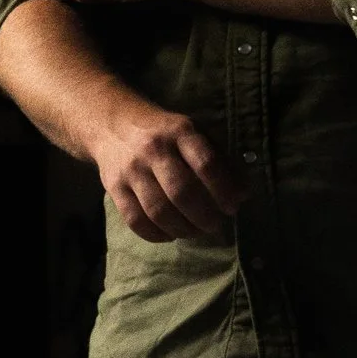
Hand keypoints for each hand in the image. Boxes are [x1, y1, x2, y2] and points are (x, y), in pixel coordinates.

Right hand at [87, 101, 246, 242]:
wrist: (113, 123)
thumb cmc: (166, 133)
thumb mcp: (196, 133)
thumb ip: (222, 160)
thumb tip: (243, 195)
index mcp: (181, 132)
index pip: (207, 164)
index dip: (224, 191)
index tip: (232, 207)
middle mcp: (154, 149)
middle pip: (182, 192)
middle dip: (204, 217)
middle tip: (215, 226)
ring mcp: (131, 169)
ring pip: (158, 211)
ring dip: (183, 229)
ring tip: (195, 231)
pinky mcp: (114, 186)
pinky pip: (135, 220)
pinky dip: (156, 235)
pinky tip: (170, 234)